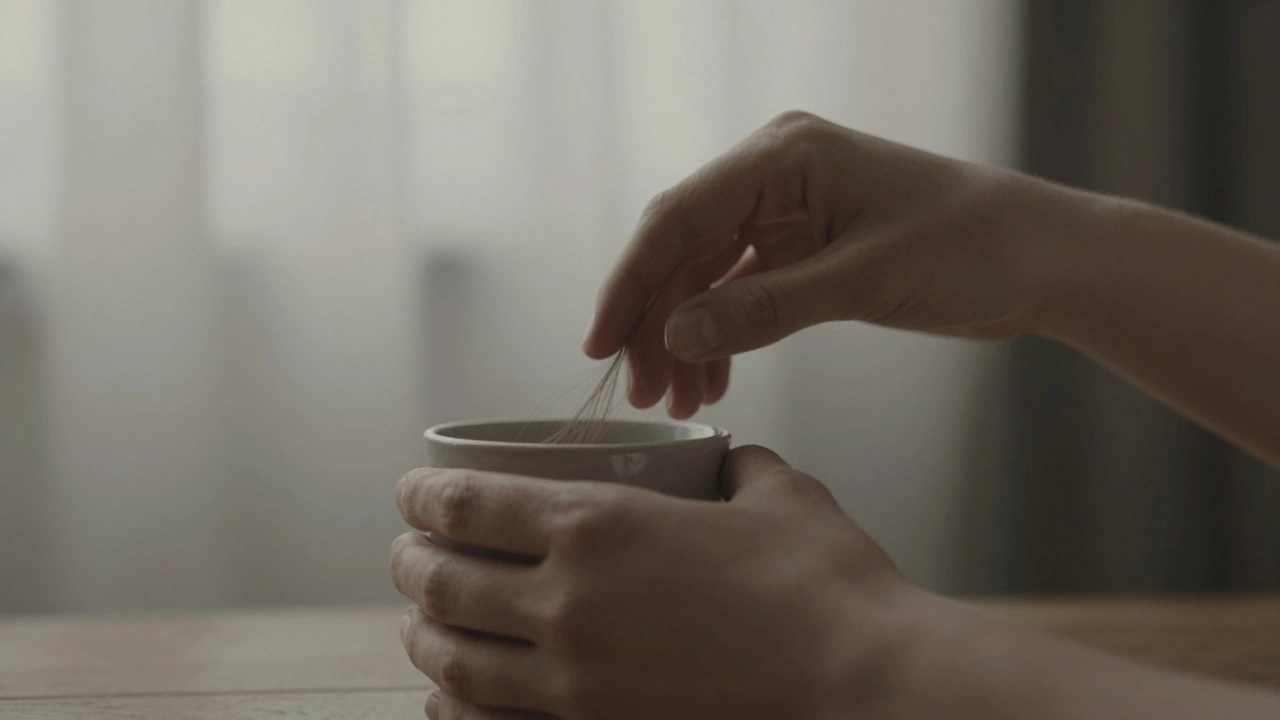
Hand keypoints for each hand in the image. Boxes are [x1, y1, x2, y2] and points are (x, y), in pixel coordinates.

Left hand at [390, 446, 920, 719]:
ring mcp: (575, 683)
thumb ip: (739, 465)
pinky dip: (454, 706)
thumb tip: (730, 461)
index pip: (465, 504)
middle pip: (440, 582)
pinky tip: (450, 696)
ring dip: (420, 635)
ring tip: (419, 622)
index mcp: (598, 526)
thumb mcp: (778, 494)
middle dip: (408, 562)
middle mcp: (567, 604)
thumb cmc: (827, 587)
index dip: (421, 495)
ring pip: (452, 659)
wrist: (867, 686)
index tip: (411, 492)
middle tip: (409, 553)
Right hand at [584, 111, 1054, 417]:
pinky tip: (715, 380)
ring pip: (709, 277)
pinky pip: (744, 292)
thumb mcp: (862, 280)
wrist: (1044, 258)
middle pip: (684, 250)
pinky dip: (726, 336)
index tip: (601, 342)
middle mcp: (776, 175)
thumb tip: (677, 338)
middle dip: (658, 321)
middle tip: (643, 391)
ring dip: (688, 337)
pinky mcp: (808, 249)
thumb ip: (764, 307)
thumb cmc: (971, 246)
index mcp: (783, 155)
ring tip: (676, 400)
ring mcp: (790, 212)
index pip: (678, 216)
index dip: (631, 281)